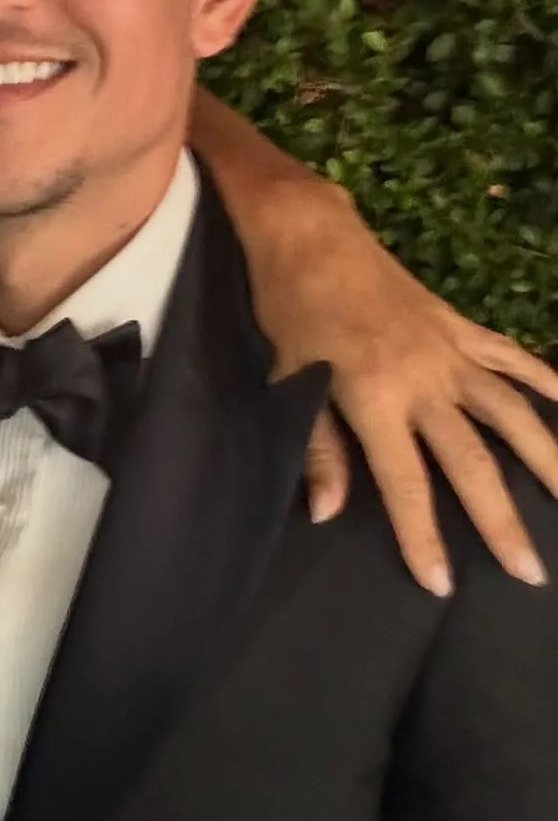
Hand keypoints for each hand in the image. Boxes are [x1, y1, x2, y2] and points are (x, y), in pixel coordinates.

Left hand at [250, 185, 557, 594]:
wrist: (310, 235)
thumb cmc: (290, 309)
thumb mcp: (288, 377)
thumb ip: (315, 447)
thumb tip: (326, 513)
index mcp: (375, 396)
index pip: (405, 482)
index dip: (422, 536)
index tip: (442, 585)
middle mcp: (424, 379)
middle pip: (471, 460)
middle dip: (500, 520)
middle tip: (530, 573)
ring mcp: (449, 350)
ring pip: (511, 412)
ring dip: (547, 459)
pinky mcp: (459, 326)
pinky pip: (512, 359)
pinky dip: (547, 383)